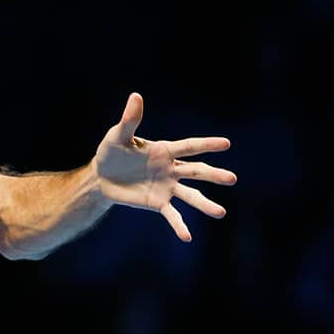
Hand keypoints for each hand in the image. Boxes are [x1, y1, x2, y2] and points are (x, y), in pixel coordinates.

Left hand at [95, 92, 237, 241]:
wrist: (101, 176)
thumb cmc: (111, 152)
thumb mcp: (118, 136)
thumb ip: (129, 120)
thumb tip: (135, 96)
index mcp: (164, 150)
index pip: (189, 146)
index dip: (207, 144)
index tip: (226, 143)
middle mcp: (170, 169)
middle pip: (196, 171)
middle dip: (214, 175)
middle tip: (232, 179)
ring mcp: (166, 187)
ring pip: (190, 195)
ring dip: (205, 204)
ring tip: (221, 213)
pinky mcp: (157, 202)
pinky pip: (171, 215)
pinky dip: (179, 225)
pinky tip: (187, 237)